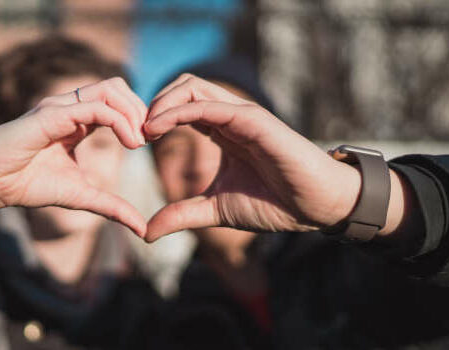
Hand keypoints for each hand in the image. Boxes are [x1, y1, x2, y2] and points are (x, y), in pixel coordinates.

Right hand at [0, 77, 147, 235]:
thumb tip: (142, 230)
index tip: (152, 142)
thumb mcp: (81, 197)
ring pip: (109, 89)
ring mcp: (59, 107)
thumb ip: (112, 207)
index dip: (139, 117)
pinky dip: (118, 121)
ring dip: (132, 111)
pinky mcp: (50, 115)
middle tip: (151, 138)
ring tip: (140, 140)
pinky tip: (129, 143)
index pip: (117, 101)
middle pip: (117, 86)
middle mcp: (70, 107)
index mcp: (78, 120)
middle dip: (140, 109)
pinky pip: (93, 107)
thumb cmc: (28, 184)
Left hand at [143, 74, 361, 241]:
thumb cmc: (273, 203)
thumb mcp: (215, 210)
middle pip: (183, 86)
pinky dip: (178, 111)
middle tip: (135, 133)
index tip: (134, 142)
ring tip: (144, 130)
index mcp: (221, 130)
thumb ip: (181, 214)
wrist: (314, 208)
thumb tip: (146, 232)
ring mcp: (242, 114)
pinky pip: (209, 105)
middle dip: (153, 103)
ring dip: (161, 102)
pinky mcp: (253, 120)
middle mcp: (230, 116)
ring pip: (193, 86)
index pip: (180, 106)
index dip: (154, 117)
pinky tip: (158, 129)